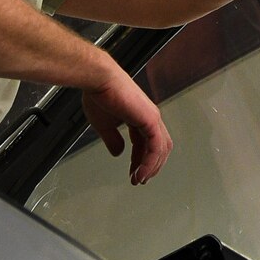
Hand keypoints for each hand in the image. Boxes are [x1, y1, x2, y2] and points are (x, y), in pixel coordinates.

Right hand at [82, 70, 172, 184]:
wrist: (99, 80)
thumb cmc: (99, 94)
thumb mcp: (103, 124)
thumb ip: (112, 139)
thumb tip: (118, 152)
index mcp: (140, 116)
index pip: (147, 143)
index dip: (140, 160)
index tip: (134, 173)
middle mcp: (150, 116)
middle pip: (159, 148)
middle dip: (149, 166)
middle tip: (139, 179)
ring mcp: (152, 118)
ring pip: (160, 149)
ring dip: (151, 167)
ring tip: (139, 179)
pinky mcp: (151, 120)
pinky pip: (155, 147)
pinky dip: (149, 162)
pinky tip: (140, 171)